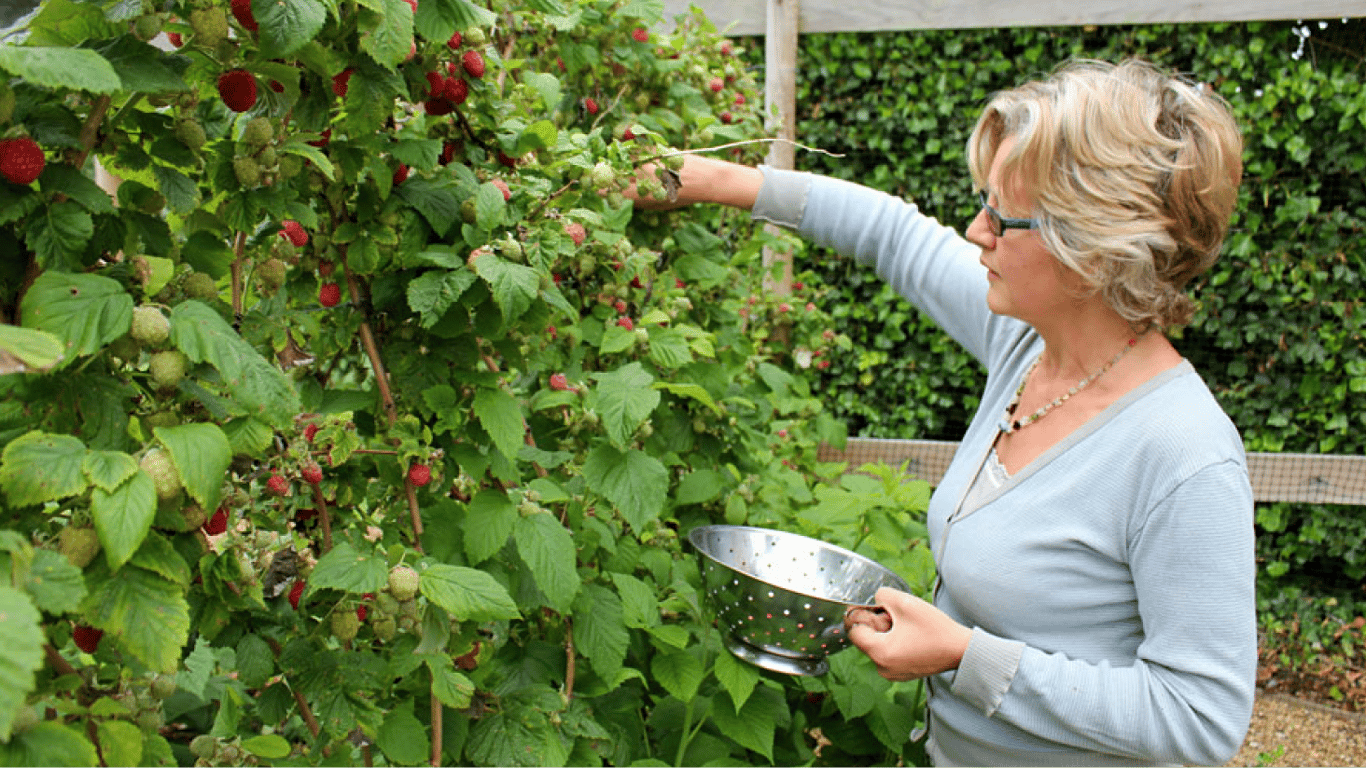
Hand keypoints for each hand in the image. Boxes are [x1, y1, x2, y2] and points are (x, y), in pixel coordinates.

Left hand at [845, 587, 972, 681]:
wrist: (960, 650)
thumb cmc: (935, 629)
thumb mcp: (905, 602)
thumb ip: (882, 595)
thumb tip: (873, 600)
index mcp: (880, 653)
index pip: (854, 631)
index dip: (861, 615)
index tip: (874, 606)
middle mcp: (882, 668)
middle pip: (865, 639)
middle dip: (876, 623)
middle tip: (895, 615)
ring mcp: (892, 673)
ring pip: (876, 645)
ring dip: (885, 632)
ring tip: (905, 625)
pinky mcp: (901, 673)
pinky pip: (887, 654)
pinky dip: (893, 642)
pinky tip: (909, 635)